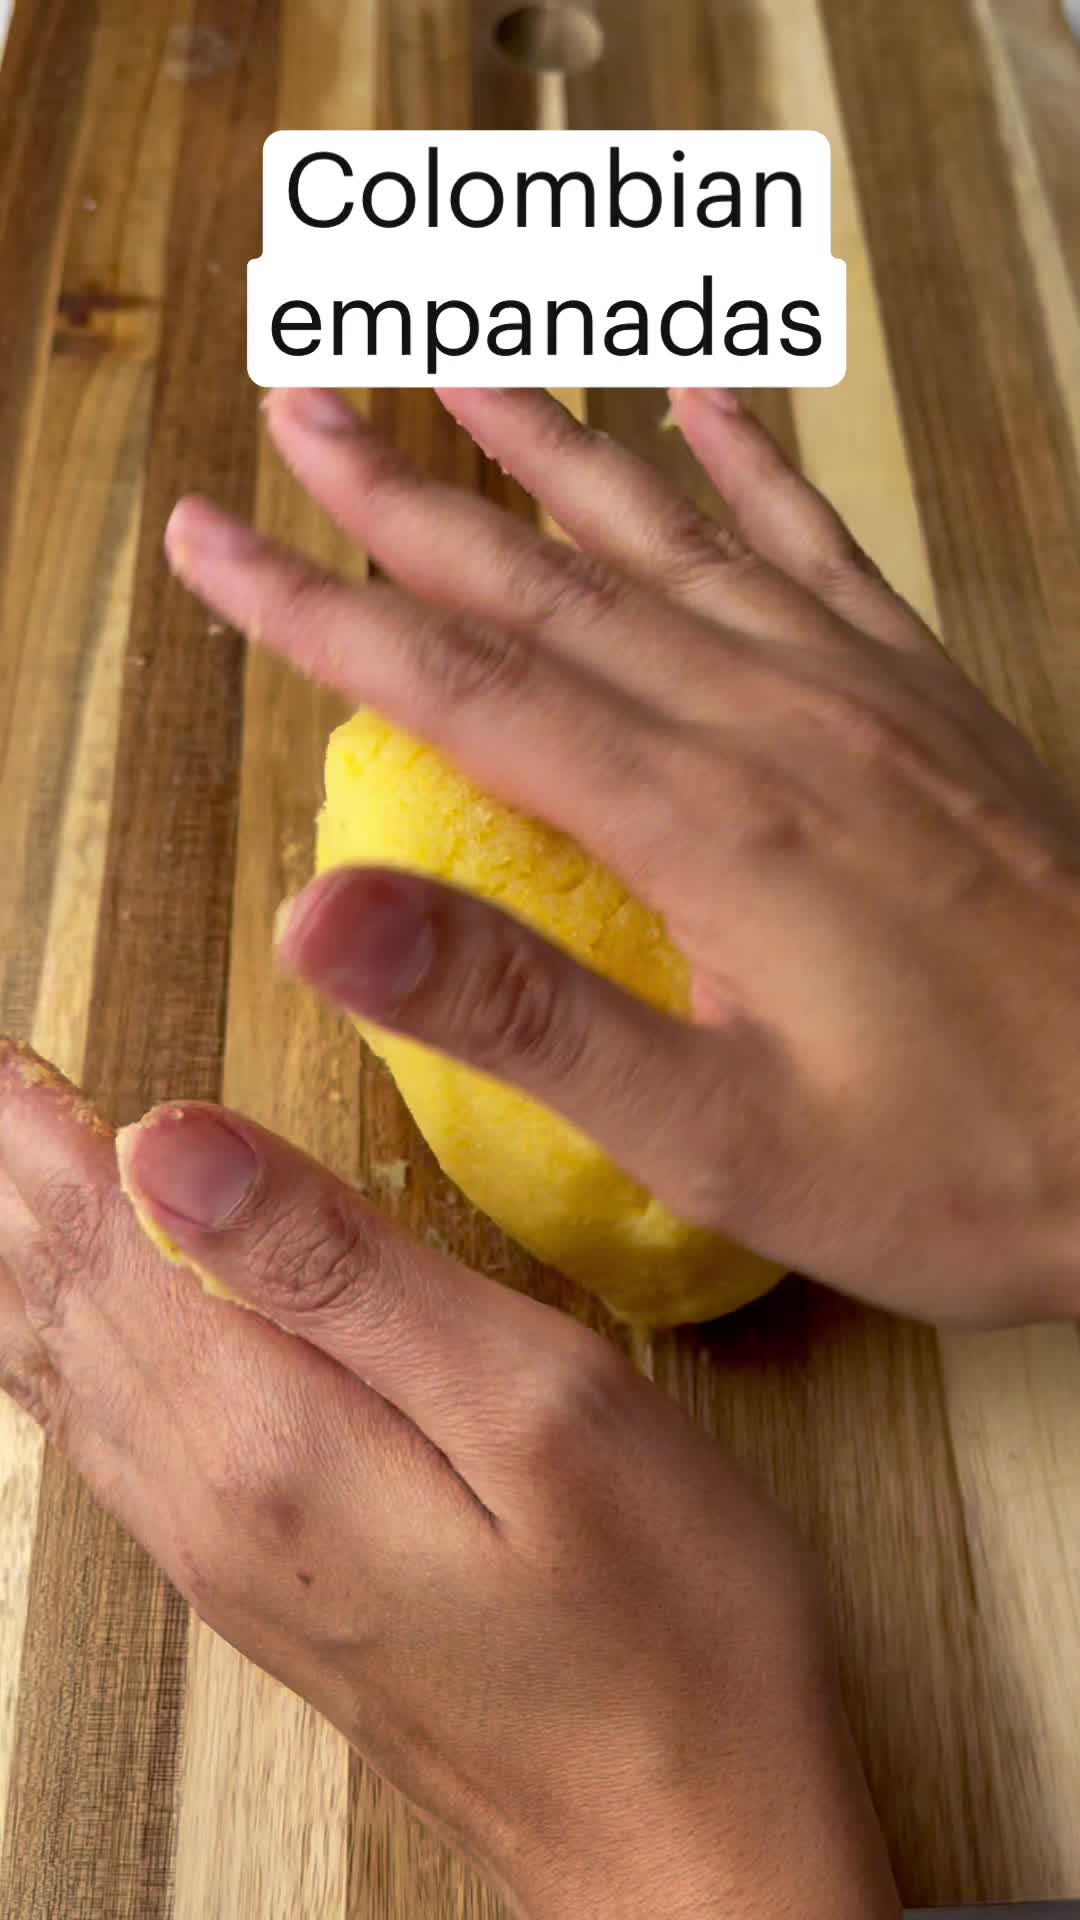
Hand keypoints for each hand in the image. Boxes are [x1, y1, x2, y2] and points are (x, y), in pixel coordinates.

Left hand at [0, 1043, 897, 1918]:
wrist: (687, 1843)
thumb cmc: (663, 1625)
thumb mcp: (534, 1407)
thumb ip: (341, 1271)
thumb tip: (171, 1151)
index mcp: (270, 1435)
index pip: (114, 1243)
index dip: (51, 1136)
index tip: (10, 1053)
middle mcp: (214, 1504)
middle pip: (69, 1309)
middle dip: (20, 1186)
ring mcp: (231, 1557)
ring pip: (76, 1381)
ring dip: (30, 1265)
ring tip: (7, 1179)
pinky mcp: (269, 1585)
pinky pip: (118, 1446)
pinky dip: (73, 1356)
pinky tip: (69, 1337)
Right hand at [166, 385, 1079, 1327]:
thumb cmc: (963, 1162)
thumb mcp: (719, 1137)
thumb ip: (522, 1016)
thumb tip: (322, 917)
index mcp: (702, 818)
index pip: (462, 683)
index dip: (319, 609)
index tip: (210, 542)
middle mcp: (775, 717)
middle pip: (547, 579)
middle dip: (404, 493)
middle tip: (297, 404)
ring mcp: (863, 693)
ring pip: (671, 535)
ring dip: (550, 447)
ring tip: (458, 361)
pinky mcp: (930, 704)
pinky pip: (820, 546)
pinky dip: (750, 465)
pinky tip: (704, 404)